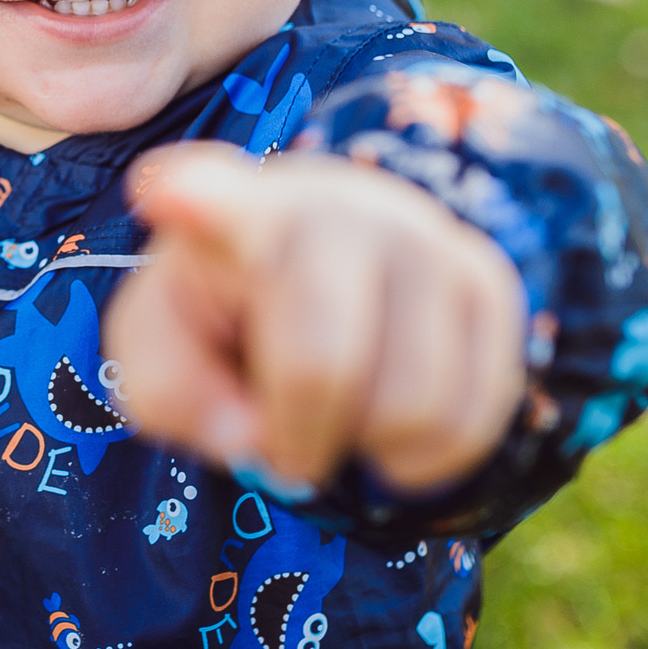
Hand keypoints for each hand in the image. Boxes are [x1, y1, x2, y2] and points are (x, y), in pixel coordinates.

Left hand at [107, 142, 525, 495]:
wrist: (331, 283)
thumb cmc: (230, 316)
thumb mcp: (165, 349)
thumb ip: (167, 388)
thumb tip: (250, 432)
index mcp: (235, 212)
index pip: (211, 196)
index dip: (192, 198)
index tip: (161, 192)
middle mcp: (337, 207)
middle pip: (321, 360)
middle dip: (299, 433)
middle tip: (285, 439)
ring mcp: (424, 237)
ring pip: (413, 402)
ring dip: (369, 445)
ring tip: (344, 414)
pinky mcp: (486, 282)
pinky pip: (473, 415)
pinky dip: (429, 456)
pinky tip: (394, 426)